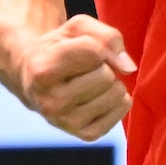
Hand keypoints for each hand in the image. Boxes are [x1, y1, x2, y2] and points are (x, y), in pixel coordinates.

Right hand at [18, 13, 137, 139]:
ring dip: (111, 83)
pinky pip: (121, 111)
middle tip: (84, 69)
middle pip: (106, 75)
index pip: (94, 52)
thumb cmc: (60, 49)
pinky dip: (118, 99)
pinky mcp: (85, 135)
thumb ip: (107, 37)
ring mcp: (66, 123)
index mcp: (42, 71)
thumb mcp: (76, 29)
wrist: (37, 81)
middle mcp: (50, 102)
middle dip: (102, 66)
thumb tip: (128, 68)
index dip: (94, 45)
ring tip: (91, 82)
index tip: (78, 50)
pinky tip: (99, 96)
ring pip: (116, 94)